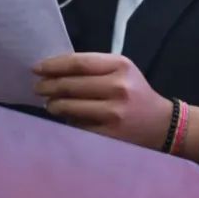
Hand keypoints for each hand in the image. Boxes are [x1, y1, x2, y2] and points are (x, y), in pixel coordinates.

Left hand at [33, 53, 172, 149]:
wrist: (161, 124)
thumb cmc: (135, 93)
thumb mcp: (121, 71)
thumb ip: (94, 68)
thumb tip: (54, 71)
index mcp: (120, 66)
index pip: (78, 63)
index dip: (54, 65)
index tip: (38, 68)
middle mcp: (118, 87)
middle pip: (71, 84)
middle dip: (49, 86)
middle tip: (38, 87)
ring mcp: (114, 113)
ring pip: (71, 106)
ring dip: (54, 104)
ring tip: (49, 103)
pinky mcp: (110, 134)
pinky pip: (79, 125)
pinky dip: (68, 121)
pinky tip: (65, 118)